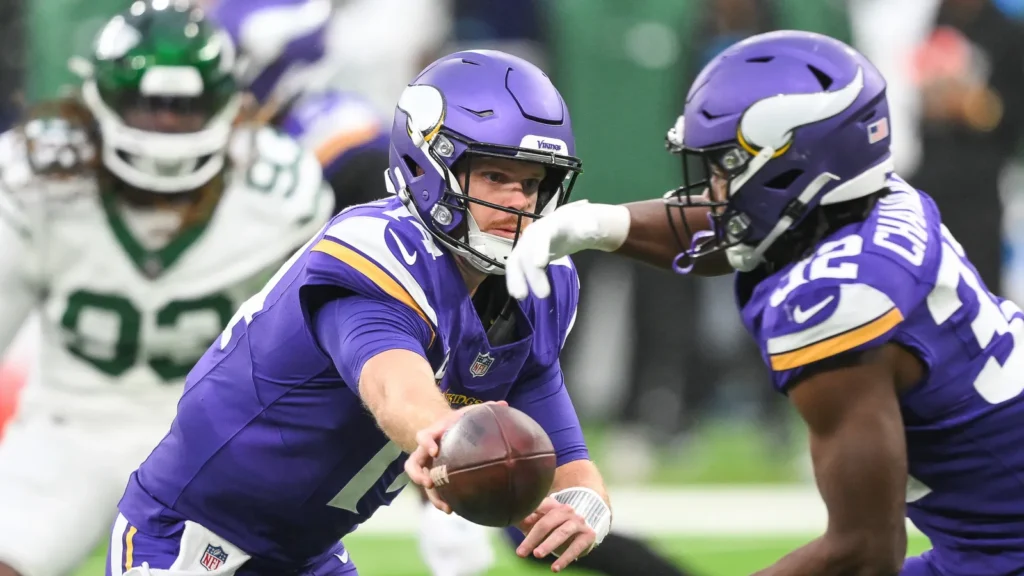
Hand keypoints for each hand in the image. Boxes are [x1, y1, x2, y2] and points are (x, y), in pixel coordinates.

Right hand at [403, 401, 508, 511]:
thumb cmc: (460, 422)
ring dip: (433, 496)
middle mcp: (426, 452)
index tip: (435, 451)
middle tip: (429, 483)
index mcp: (433, 434)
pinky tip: (457, 509)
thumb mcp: (469, 414)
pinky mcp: (435, 478)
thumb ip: (484, 409)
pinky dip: (443, 501)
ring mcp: (428, 467)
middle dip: (418, 476)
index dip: (425, 443)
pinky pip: (435, 492)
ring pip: (424, 483)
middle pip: (413, 465)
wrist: (448, 431)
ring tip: (447, 508)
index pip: (422, 437)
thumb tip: (504, 404)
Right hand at [506, 201, 629, 299]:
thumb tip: (591, 229)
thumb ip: (589, 227)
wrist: (568, 227)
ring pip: (515, 261)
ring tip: (521, 296)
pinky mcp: (524, 257)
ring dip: (516, 279)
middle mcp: (533, 235)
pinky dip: (516, 281)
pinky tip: (521, 295)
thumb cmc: (577, 227)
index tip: (540, 265)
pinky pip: (516, 269)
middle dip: (531, 273)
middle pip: (527, 252)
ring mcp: (526, 246)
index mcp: (549, 225)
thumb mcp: (587, 224)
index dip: (539, 248)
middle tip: (543, 294)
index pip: (542, 235)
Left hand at [516, 497, 597, 572]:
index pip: (538, 508)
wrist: (582, 530)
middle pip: (547, 523)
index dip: (526, 516)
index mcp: (553, 504)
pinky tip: (554, 568)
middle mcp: (567, 511)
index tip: (517, 526)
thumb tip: (517, 518)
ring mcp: (579, 522)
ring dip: (548, 545)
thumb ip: (527, 519)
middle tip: (520, 553)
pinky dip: (565, 559)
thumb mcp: (540, 522)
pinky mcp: (588, 535)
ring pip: (562, 533)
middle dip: (533, 538)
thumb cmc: (554, 526)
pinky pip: (576, 548)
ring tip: (537, 555)